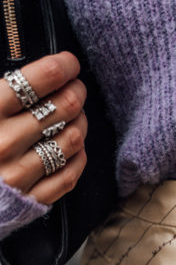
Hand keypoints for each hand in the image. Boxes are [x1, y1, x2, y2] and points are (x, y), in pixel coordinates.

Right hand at [0, 51, 87, 204]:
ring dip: (79, 123)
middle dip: (76, 92)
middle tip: (75, 89)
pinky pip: (69, 174)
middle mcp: (5, 142)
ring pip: (72, 138)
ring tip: (73, 117)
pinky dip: (77, 156)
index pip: (40, 79)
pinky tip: (70, 147)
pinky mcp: (30, 200)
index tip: (69, 64)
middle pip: (64, 106)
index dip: (63, 66)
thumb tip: (35, 72)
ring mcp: (19, 173)